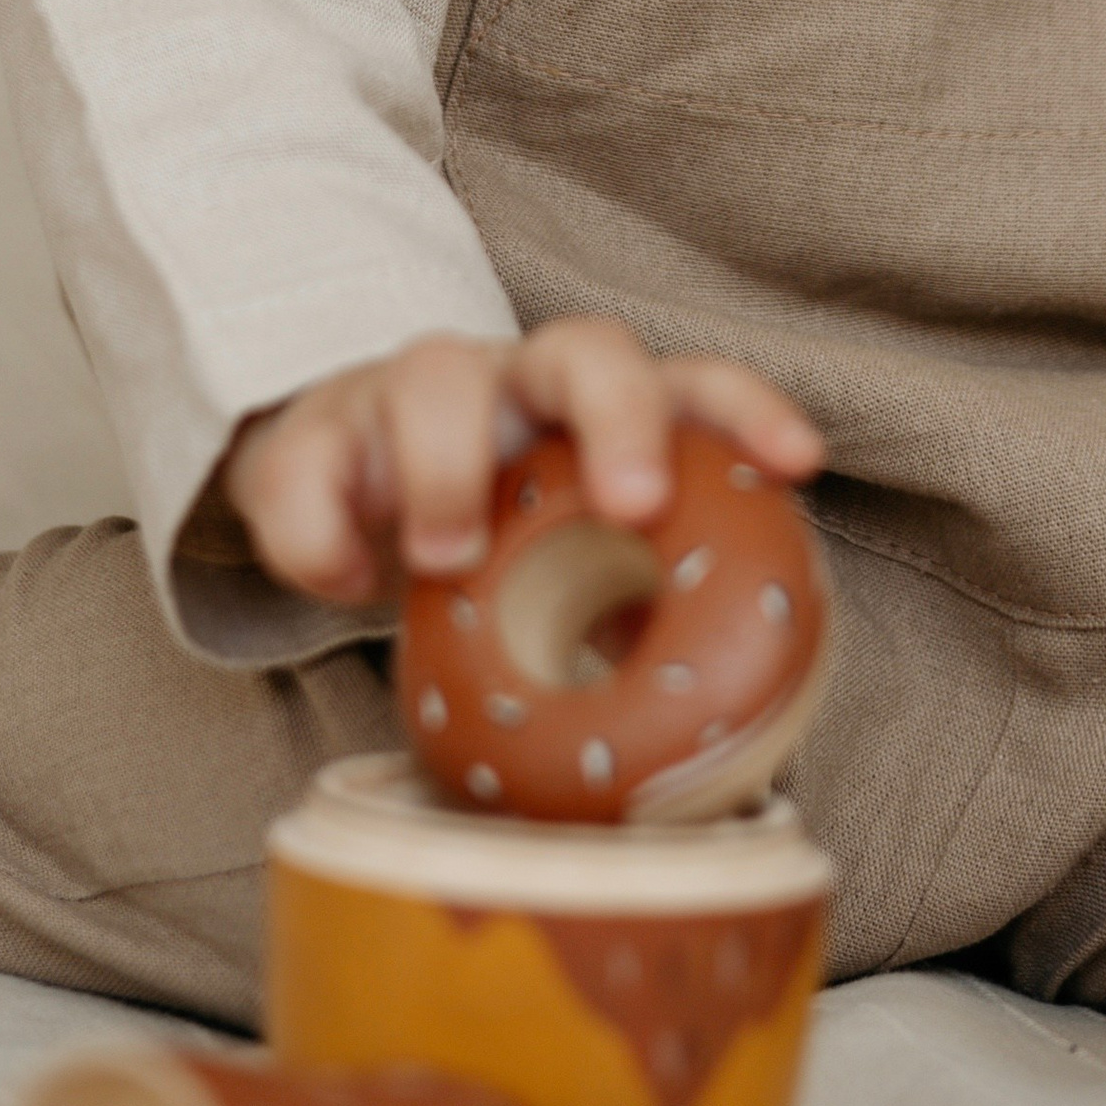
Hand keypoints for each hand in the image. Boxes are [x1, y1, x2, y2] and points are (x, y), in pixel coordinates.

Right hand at [218, 318, 822, 607]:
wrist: (336, 506)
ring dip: (448, 465)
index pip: (691, 384)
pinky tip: (343, 589)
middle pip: (581, 347)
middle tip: (632, 507)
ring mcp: (408, 396)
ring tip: (447, 561)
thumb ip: (631, 638)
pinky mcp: (312, 437)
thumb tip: (717, 758)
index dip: (748, 410)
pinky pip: (305, 463)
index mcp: (595, 420)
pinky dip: (319, 531)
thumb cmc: (485, 555)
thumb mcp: (563, 586)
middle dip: (618, 414)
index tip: (800, 461)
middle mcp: (514, 387)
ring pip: (433, 372)